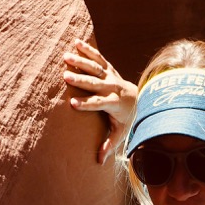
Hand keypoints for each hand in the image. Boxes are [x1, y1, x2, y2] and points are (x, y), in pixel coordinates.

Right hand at [61, 38, 138, 162]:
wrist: (138, 98)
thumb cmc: (125, 118)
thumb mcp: (120, 133)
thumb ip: (109, 145)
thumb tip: (99, 163)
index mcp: (114, 104)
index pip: (98, 104)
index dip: (86, 104)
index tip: (72, 104)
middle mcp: (113, 88)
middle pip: (95, 83)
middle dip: (80, 80)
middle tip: (65, 76)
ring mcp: (111, 76)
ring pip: (95, 67)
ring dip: (81, 61)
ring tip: (66, 57)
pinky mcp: (108, 68)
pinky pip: (98, 57)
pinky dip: (87, 48)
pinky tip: (75, 41)